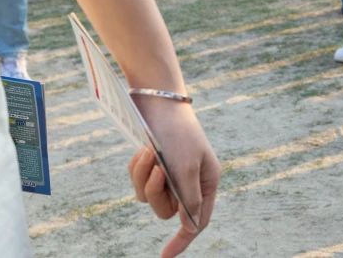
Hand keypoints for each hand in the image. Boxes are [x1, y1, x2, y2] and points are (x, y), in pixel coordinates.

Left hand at [127, 98, 219, 257]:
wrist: (158, 100)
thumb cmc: (178, 132)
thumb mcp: (186, 166)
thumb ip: (189, 198)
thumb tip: (191, 225)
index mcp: (206, 181)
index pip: (197, 220)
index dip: (183, 239)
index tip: (165, 256)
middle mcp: (188, 180)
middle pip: (167, 209)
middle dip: (156, 192)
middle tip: (157, 170)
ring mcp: (168, 172)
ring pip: (147, 196)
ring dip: (143, 176)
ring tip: (148, 152)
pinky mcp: (151, 164)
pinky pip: (137, 181)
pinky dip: (136, 168)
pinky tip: (142, 149)